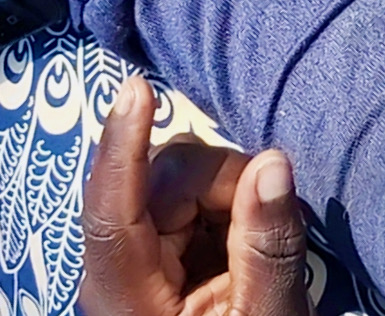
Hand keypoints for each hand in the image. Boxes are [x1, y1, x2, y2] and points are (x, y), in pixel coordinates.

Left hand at [79, 76, 310, 315]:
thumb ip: (267, 247)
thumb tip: (274, 163)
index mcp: (125, 293)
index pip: (111, 207)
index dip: (124, 146)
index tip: (137, 91)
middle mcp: (117, 266)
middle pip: (161, 182)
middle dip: (223, 185)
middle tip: (266, 232)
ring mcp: (136, 257)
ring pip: (181, 184)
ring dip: (229, 199)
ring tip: (253, 255)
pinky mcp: (158, 254)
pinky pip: (192, 204)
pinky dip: (225, 211)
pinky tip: (241, 250)